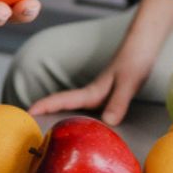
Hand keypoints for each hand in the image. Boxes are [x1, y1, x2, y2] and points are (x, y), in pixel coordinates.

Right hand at [27, 0, 172, 125]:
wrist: (144, 44)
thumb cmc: (136, 59)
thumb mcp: (129, 82)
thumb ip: (119, 102)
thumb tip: (107, 122)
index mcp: (93, 91)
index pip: (64, 99)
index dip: (45, 105)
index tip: (28, 112)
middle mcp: (92, 93)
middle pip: (62, 104)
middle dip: (44, 113)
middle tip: (29, 127)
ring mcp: (98, 93)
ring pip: (73, 107)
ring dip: (58, 114)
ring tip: (45, 128)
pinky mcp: (107, 94)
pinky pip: (86, 108)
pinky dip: (76, 115)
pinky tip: (80, 124)